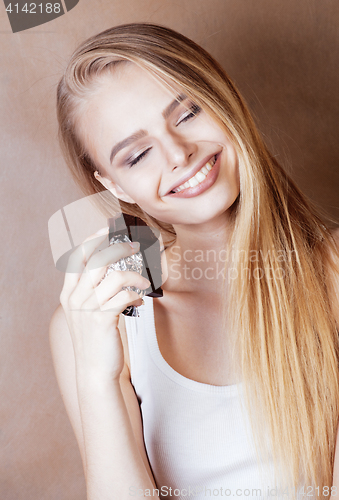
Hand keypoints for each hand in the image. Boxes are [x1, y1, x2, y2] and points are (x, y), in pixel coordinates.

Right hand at [59, 228, 150, 380]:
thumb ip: (95, 292)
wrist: (94, 371)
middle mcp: (75, 298)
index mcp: (69, 293)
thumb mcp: (87, 312)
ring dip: (134, 276)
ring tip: (143, 283)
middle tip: (134, 246)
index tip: (106, 229)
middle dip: (118, 248)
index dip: (92, 239)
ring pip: (115, 276)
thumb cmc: (95, 340)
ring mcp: (87, 308)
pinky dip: (137, 295)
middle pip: (97, 259)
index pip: (77, 257)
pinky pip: (125, 295)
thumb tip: (117, 271)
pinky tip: (140, 303)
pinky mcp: (103, 319)